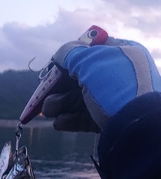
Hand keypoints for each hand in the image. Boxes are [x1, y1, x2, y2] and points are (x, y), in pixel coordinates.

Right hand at [42, 34, 160, 132]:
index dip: (68, 59)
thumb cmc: (115, 87)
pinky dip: (70, 120)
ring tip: (47, 112)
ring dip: (60, 104)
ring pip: (81, 99)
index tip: (52, 69)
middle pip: (81, 78)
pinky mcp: (109, 121)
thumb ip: (70, 54)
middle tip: (42, 96)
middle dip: (59, 88)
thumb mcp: (90, 63)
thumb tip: (59, 55)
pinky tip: (58, 123)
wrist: (135, 126)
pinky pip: (86, 118)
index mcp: (120, 54)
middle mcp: (118, 75)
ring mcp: (114, 99)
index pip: (89, 52)